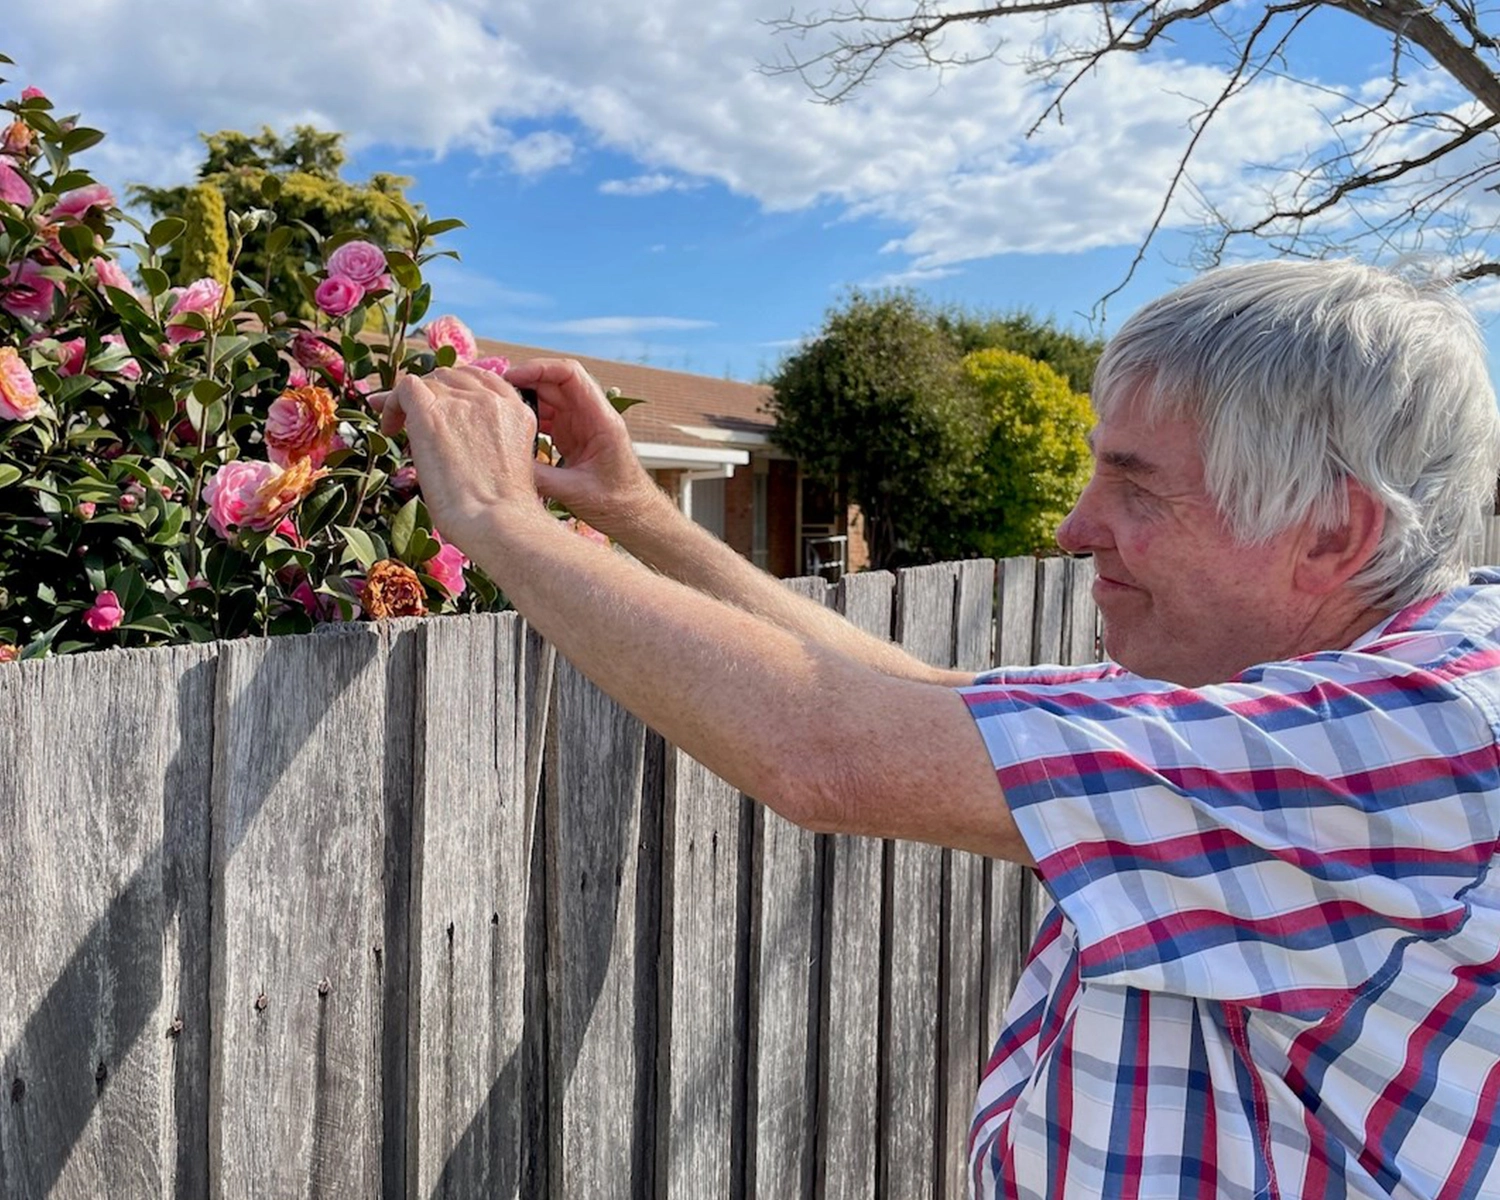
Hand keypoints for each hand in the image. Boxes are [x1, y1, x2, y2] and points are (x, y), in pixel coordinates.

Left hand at [376, 365, 548, 555]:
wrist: (497, 520)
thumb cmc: (502, 512)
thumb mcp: (507, 464)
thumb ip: (490, 442)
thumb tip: (458, 445)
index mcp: (516, 411)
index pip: (483, 380)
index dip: (458, 389)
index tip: (442, 404)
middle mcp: (491, 399)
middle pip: (453, 376)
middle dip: (433, 392)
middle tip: (412, 414)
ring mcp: (461, 403)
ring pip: (428, 381)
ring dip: (411, 400)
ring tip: (396, 425)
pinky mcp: (431, 413)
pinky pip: (405, 388)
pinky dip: (392, 403)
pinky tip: (389, 428)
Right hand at [505, 358, 663, 534]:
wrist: (635, 517)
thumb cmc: (618, 505)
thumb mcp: (576, 492)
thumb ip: (542, 477)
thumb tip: (504, 464)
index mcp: (601, 420)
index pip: (570, 375)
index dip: (539, 368)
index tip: (511, 376)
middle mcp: (591, 416)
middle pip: (553, 383)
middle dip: (523, 383)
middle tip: (492, 394)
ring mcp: (581, 424)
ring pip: (548, 399)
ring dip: (523, 401)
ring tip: (495, 412)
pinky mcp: (572, 436)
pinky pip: (546, 417)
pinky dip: (527, 419)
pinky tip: (508, 430)